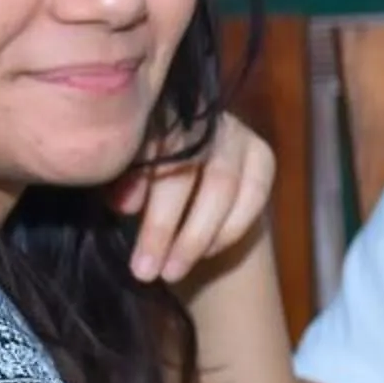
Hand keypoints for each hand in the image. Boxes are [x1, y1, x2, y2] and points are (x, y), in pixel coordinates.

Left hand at [114, 114, 276, 283]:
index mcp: (155, 109)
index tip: (121, 213)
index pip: (148, 135)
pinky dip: (229, 230)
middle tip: (143, 270)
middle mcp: (198, 114)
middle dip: (163, 223)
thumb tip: (123, 202)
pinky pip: (253, 195)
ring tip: (170, 273)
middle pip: (185, 166)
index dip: (138, 173)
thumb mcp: (123, 186)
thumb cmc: (144, 186)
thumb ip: (122, 186)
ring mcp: (234, 132)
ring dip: (195, 236)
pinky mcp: (262, 156)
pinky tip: (206, 254)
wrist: (191, 196)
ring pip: (220, 184)